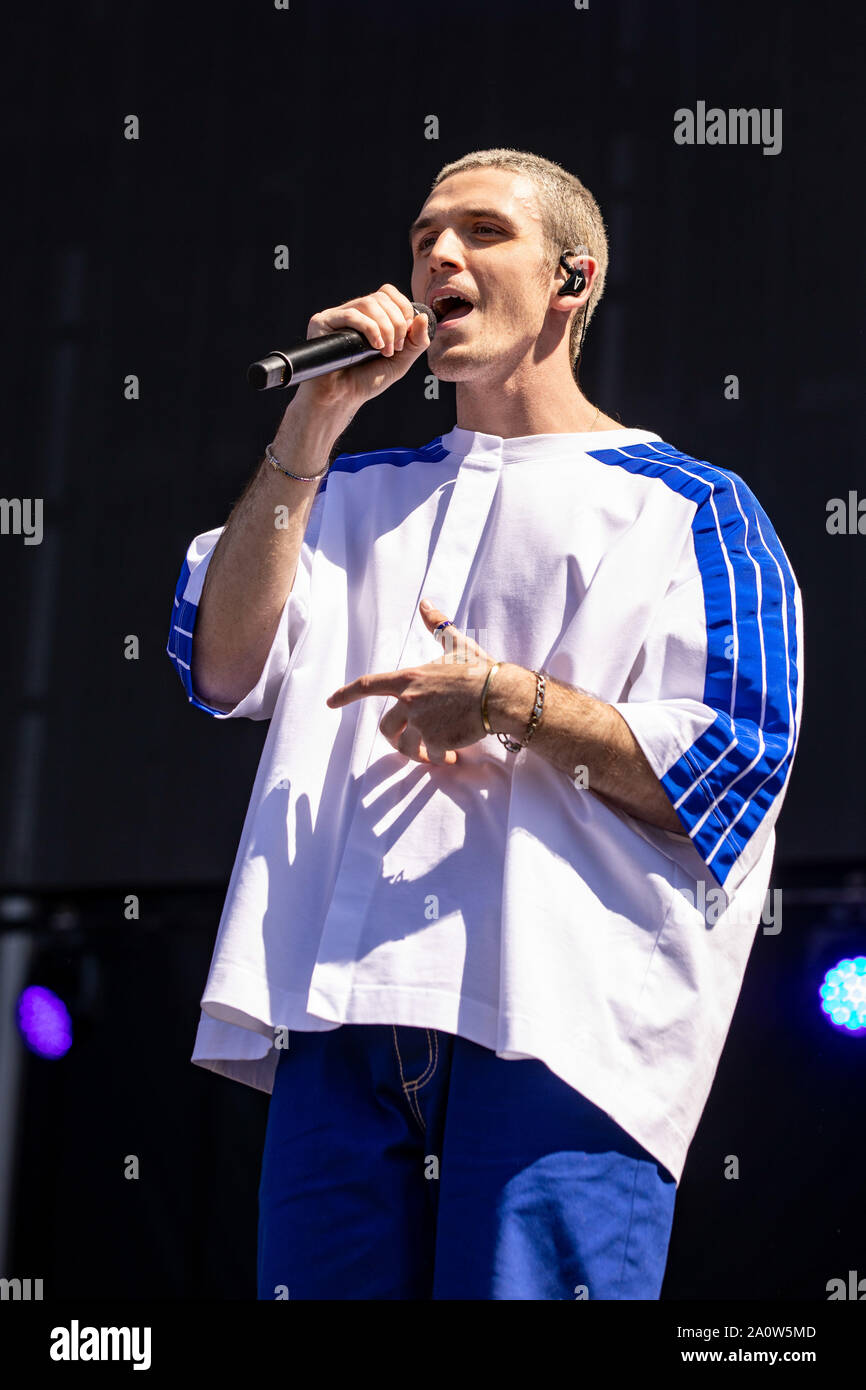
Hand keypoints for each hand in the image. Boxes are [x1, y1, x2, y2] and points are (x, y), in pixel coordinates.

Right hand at [292, 284, 430, 418]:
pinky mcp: (322, 322)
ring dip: (385, 328)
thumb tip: (424, 315)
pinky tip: (374, 346)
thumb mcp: (400, 361)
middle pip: (382, 297)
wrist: (342, 398)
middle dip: (396, 323)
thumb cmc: (366, 381)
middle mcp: (353, 311)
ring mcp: (337, 315)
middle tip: (395, 349)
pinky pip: (351, 314)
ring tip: (384, 351)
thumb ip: (416, 341)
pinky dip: (369, 329)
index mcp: (369, 316)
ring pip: (369, 303)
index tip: (404, 338)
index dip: (403, 310)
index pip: (388, 293)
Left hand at [325, 599, 495, 764]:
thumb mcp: (456, 645)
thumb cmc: (480, 669)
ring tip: (434, 757)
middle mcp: (409, 701)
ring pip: (406, 746)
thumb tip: (426, 605)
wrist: (500, 695)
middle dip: (395, 739)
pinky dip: (439, 759)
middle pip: (386, 727)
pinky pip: (431, 756)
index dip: (346, 694)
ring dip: (418, 755)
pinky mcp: (436, 741)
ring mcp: (421, 723)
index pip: (368, 685)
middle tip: (410, 745)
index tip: (330, 702)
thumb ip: (438, 627)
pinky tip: (452, 757)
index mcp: (409, 678)